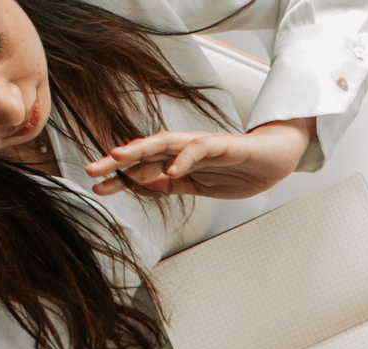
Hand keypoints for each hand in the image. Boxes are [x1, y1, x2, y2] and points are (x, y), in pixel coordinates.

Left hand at [83, 118, 313, 198]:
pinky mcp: (223, 145)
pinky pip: (199, 149)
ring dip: (139, 149)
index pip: (143, 168)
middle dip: (117, 160)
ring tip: (118, 158)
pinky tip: (170, 169)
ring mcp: (202, 145)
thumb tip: (145, 186)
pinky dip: (183, 158)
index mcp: (178, 162)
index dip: (119, 177)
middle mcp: (185, 149)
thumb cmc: (241, 171)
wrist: (276, 160)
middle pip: (145, 151)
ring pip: (164, 143)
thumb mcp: (201, 186)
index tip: (96, 187)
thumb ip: (174, 185)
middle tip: (91, 169)